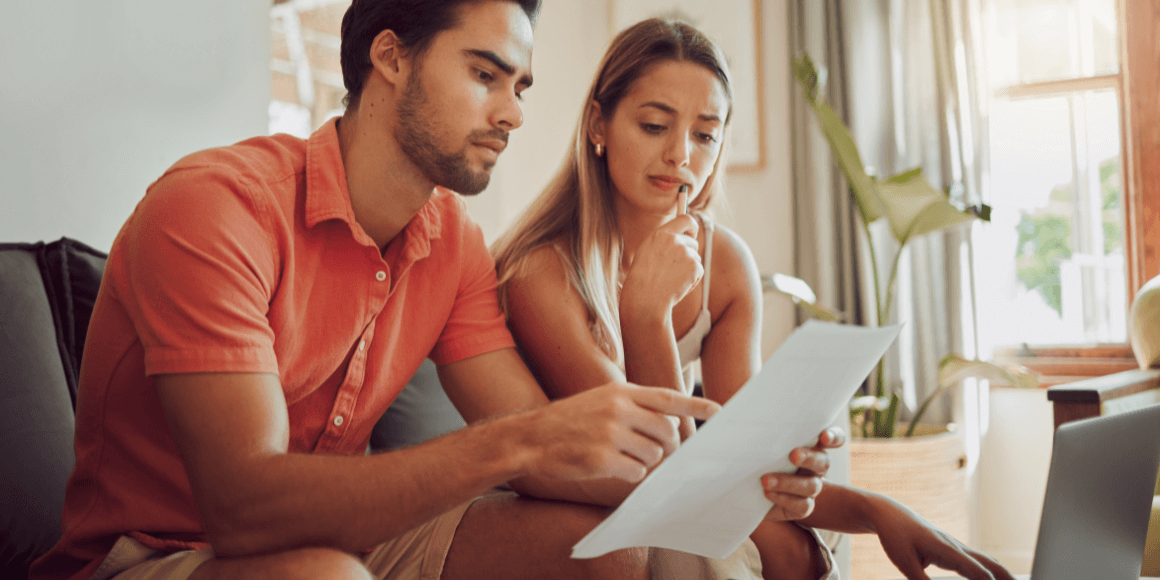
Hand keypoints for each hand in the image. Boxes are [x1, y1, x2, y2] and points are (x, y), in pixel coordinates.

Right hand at [519, 383, 719, 482]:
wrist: (531, 438)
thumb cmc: (569, 420)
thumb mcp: (601, 399)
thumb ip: (633, 406)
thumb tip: (668, 425)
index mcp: (620, 392)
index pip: (668, 397)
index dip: (695, 406)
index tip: (719, 411)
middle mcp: (618, 410)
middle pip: (666, 432)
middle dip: (666, 446)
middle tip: (653, 449)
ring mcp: (610, 435)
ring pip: (653, 455)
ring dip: (645, 461)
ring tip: (622, 456)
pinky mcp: (602, 460)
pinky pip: (636, 473)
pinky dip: (629, 474)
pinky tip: (611, 467)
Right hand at [620, 189, 702, 318]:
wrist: (646, 298)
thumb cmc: (643, 279)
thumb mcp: (647, 252)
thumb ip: (663, 241)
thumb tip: (681, 237)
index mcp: (660, 234)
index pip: (685, 219)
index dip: (692, 226)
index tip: (692, 233)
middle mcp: (674, 240)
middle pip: (693, 242)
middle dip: (688, 254)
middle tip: (674, 269)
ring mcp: (686, 252)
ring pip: (695, 258)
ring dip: (689, 268)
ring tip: (671, 279)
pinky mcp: (695, 266)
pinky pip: (699, 271)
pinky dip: (692, 279)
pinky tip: (677, 285)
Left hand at [761, 427, 844, 520]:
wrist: (747, 490)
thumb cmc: (757, 459)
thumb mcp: (761, 445)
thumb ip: (767, 435)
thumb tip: (753, 422)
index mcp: (810, 447)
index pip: (833, 438)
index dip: (834, 437)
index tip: (824, 436)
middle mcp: (814, 467)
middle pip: (824, 462)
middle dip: (810, 458)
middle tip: (794, 455)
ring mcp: (811, 488)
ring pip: (812, 486)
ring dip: (788, 482)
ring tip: (766, 480)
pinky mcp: (802, 507)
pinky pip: (803, 505)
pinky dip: (785, 499)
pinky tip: (768, 494)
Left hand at [871, 496, 1014, 579]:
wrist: (890, 514)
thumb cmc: (895, 536)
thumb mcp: (903, 562)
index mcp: (946, 550)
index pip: (977, 571)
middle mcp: (957, 547)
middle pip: (991, 564)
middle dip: (1008, 579)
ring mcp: (957, 546)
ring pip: (987, 561)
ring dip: (1003, 574)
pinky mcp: (953, 548)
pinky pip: (978, 560)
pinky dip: (991, 570)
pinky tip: (993, 579)